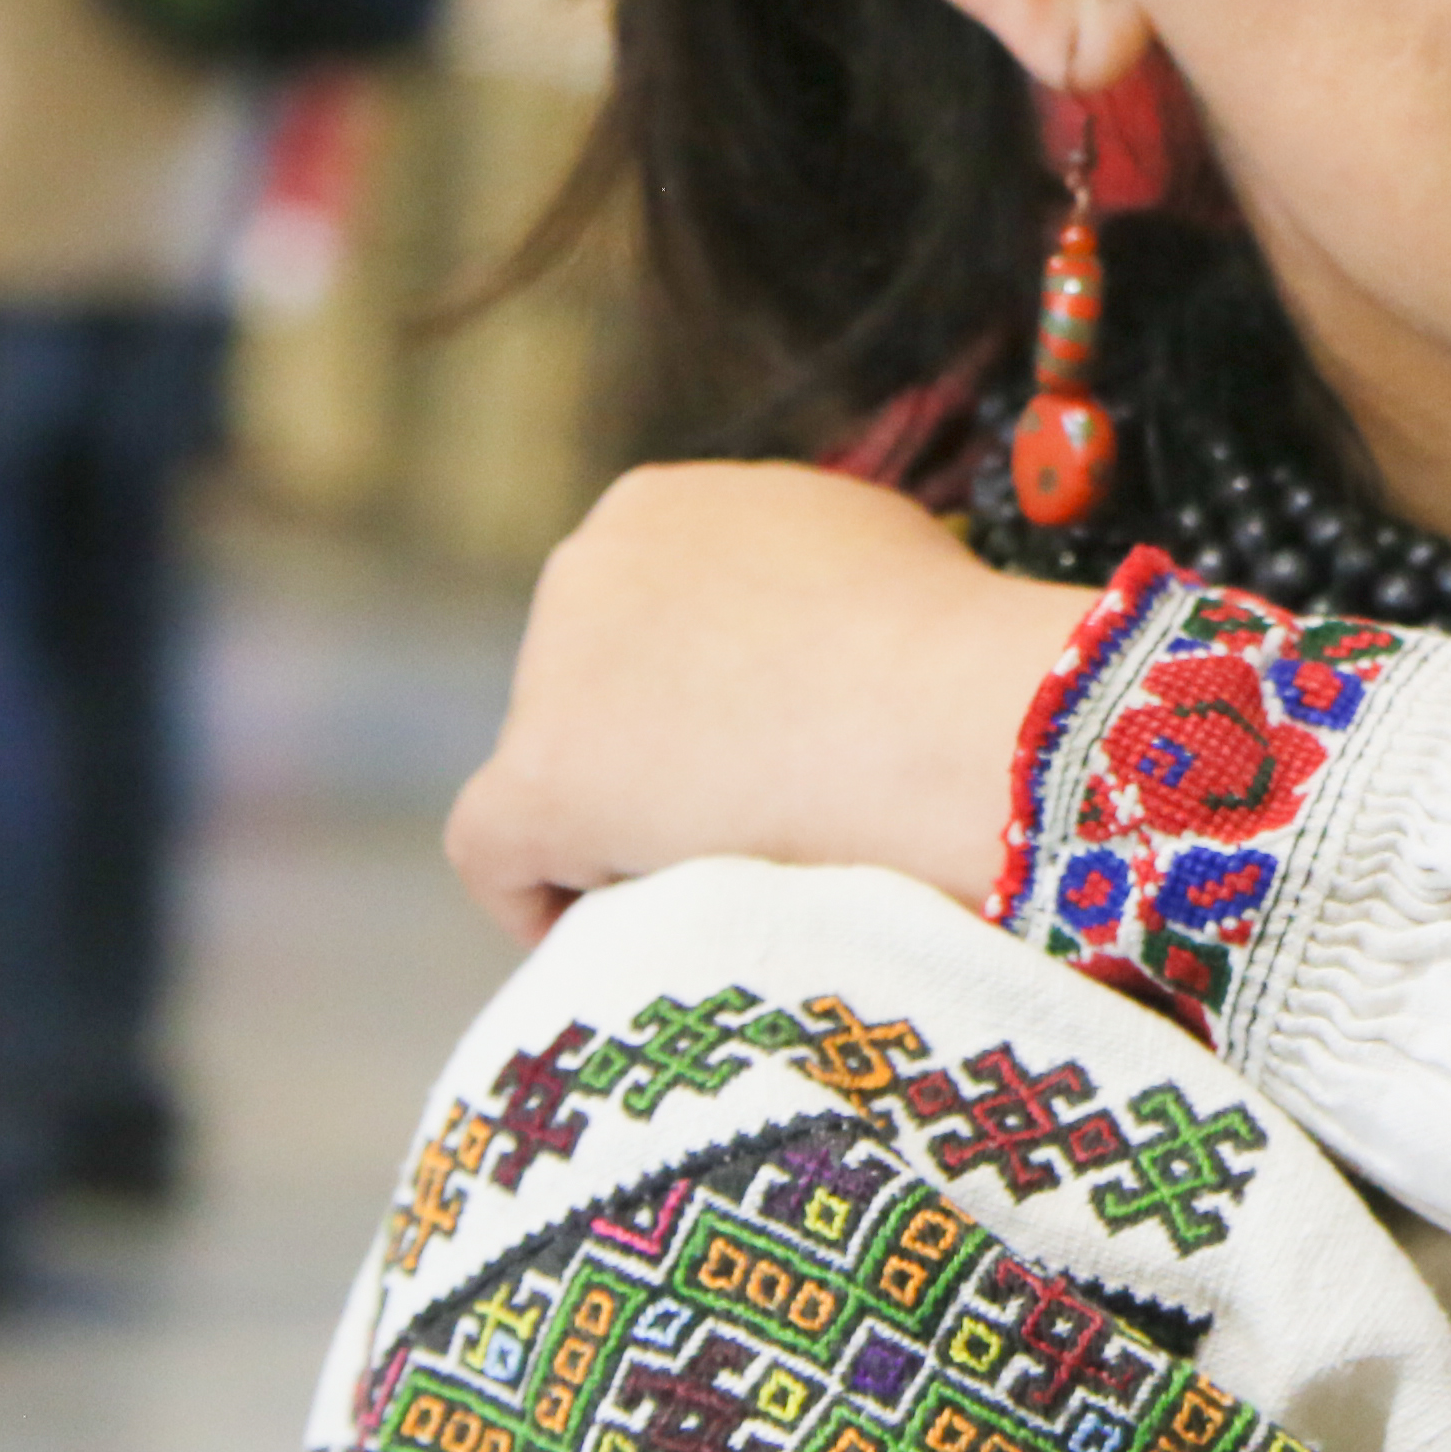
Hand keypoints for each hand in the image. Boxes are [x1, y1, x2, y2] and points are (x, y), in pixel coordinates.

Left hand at [443, 461, 1103, 942]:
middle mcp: (588, 566)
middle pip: (591, 687)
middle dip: (650, 752)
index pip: (644, 613)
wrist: (952, 715)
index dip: (690, 693)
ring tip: (714, 884)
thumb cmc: (952, 646)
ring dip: (615, 826)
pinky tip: (610, 943)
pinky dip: (542, 895)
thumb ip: (807, 588)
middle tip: (739, 825)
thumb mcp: (880, 557)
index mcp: (663, 508)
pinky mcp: (538, 780)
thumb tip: (814, 647)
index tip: (750, 751)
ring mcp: (552, 671)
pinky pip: (497, 851)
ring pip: (556, 771)